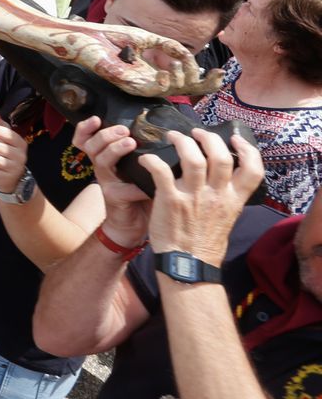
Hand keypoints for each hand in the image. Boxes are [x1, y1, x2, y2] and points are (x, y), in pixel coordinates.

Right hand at [71, 116, 151, 243]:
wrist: (135, 224)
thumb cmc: (141, 192)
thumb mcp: (140, 169)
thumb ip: (147, 153)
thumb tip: (169, 134)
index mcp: (107, 158)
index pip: (86, 139)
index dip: (86, 128)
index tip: (96, 118)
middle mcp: (103, 168)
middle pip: (91, 145)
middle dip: (105, 135)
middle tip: (124, 130)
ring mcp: (106, 183)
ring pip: (101, 160)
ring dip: (114, 149)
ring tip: (130, 143)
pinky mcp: (113, 198)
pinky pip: (123, 188)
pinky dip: (136, 185)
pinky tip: (147, 186)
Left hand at [138, 129, 264, 266]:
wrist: (188, 265)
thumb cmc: (204, 242)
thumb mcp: (227, 218)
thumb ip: (228, 197)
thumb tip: (224, 178)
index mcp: (233, 200)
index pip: (254, 170)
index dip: (247, 150)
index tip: (234, 139)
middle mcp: (216, 196)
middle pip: (220, 156)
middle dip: (208, 138)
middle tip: (196, 133)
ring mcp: (193, 197)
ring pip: (192, 158)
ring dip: (182, 142)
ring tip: (173, 137)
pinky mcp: (170, 200)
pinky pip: (161, 171)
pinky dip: (152, 160)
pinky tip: (145, 158)